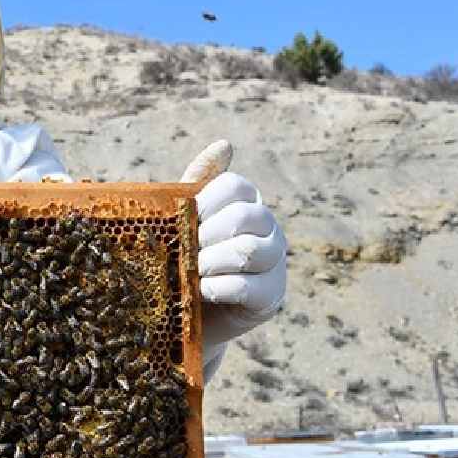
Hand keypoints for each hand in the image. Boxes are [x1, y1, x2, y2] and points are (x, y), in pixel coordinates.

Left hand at [181, 141, 287, 378]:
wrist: (184, 313)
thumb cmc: (182, 256)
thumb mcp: (184, 218)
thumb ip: (197, 184)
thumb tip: (225, 145)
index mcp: (246, 203)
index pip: (235, 186)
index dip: (205, 202)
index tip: (183, 220)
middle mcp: (268, 228)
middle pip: (244, 217)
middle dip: (207, 234)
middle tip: (184, 250)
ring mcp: (274, 262)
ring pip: (248, 250)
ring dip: (211, 261)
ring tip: (191, 271)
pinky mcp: (272, 296)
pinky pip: (247, 287)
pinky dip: (218, 288)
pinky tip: (201, 291)